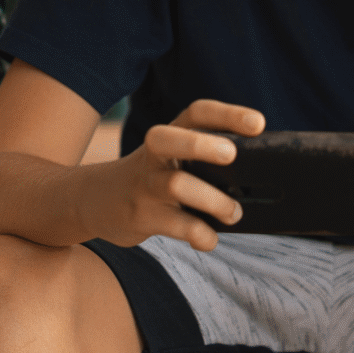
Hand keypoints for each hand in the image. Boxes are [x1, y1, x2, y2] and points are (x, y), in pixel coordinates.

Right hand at [76, 100, 264, 251]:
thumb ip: (206, 158)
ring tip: (234, 213)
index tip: (259, 124)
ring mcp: (145, 185)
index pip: (197, 112)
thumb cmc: (153, 175)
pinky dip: (199, 235)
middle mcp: (156, 155)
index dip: (228, 114)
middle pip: (171, 139)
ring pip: (176, 185)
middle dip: (202, 145)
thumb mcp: (173, 156)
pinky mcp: (140, 216)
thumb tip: (261, 173)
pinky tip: (209, 239)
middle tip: (233, 155)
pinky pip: (174, 226)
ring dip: (213, 200)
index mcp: (172, 134)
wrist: (93, 200)